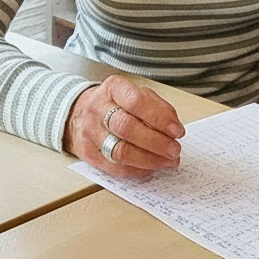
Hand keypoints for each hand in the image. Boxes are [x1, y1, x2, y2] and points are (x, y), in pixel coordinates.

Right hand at [62, 75, 184, 179]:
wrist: (80, 113)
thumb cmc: (117, 103)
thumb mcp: (138, 94)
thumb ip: (159, 108)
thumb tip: (175, 130)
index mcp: (113, 89)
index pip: (136, 102)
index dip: (160, 118)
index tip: (178, 131)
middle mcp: (97, 109)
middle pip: (127, 128)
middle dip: (156, 142)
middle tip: (175, 149)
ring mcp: (90, 133)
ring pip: (120, 151)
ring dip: (150, 159)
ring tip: (169, 160)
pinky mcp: (89, 154)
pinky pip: (115, 168)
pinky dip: (139, 170)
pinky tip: (152, 166)